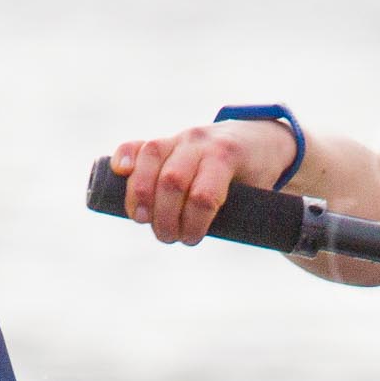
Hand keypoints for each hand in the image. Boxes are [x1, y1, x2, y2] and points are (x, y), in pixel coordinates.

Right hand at [112, 121, 298, 245]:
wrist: (257, 138)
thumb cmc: (256, 173)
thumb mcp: (259, 192)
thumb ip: (240, 215)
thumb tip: (213, 243)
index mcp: (228, 157)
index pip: (204, 195)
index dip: (194, 223)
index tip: (192, 239)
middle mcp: (201, 143)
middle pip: (172, 181)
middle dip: (164, 217)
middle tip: (168, 238)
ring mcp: (180, 137)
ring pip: (151, 160)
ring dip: (140, 196)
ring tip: (142, 221)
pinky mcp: (164, 139)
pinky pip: (138, 144)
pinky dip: (124, 158)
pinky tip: (120, 174)